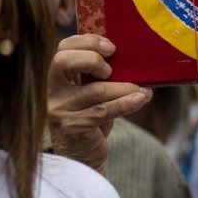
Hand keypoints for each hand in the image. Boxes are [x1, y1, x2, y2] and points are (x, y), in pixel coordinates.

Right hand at [47, 34, 151, 171]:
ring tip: (143, 90)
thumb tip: (136, 57)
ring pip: (95, 91)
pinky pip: (103, 111)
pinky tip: (141, 99)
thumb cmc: (92, 117)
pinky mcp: (74, 127)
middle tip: (112, 69)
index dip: (87, 42)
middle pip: (63, 62)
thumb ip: (103, 74)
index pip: (63, 48)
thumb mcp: (94, 92)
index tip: (111, 47)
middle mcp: (54, 91)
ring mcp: (61, 110)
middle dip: (92, 59)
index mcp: (60, 77)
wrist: (83, 156)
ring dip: (125, 87)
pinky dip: (126, 103)